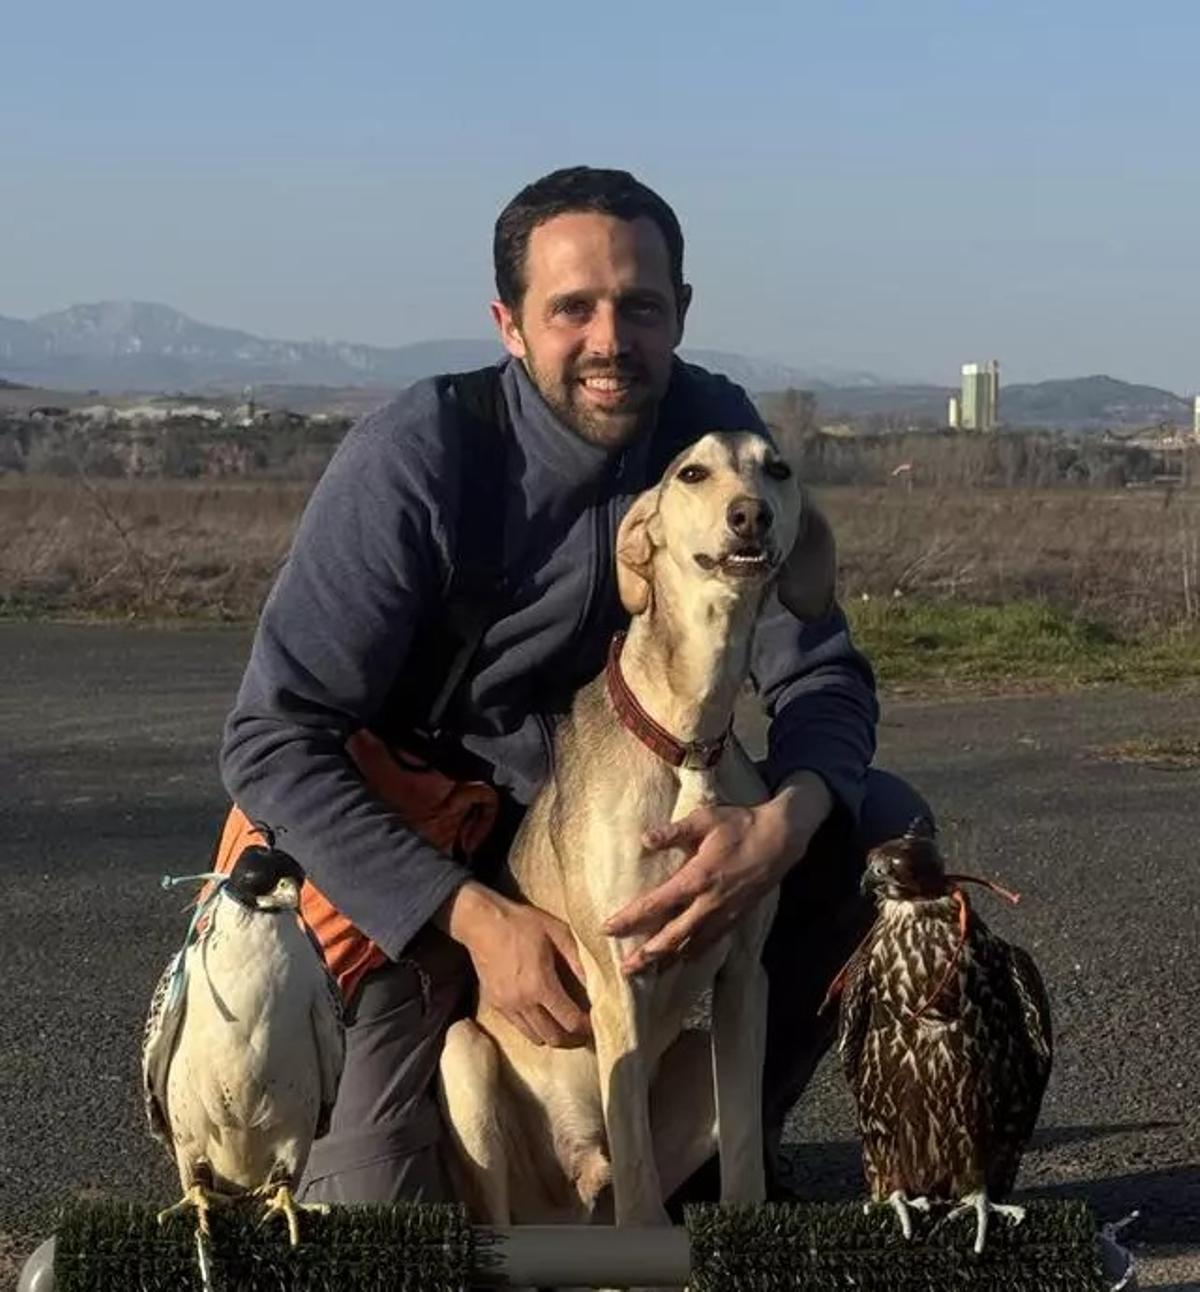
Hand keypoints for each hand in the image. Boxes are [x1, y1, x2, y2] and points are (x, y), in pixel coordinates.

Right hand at [437, 882, 590, 1047]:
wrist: (481, 922)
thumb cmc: (521, 923)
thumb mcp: (557, 933)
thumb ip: (578, 960)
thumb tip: (597, 983)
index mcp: (540, 985)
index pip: (570, 1020)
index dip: (586, 1027)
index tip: (595, 1023)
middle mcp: (523, 1002)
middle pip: (554, 1037)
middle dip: (573, 1038)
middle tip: (584, 1030)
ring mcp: (507, 1006)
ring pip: (535, 1037)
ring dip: (554, 1036)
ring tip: (565, 1026)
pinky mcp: (495, 1005)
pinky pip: (519, 1028)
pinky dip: (535, 1029)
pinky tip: (543, 1016)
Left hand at [603, 772, 832, 975]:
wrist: (781, 839)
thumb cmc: (740, 825)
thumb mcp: (705, 819)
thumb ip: (673, 831)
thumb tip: (644, 839)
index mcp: (696, 878)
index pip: (656, 904)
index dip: (630, 919)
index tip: (607, 929)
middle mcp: (709, 903)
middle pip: (671, 937)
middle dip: (646, 956)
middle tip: (625, 970)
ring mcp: (724, 914)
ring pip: (692, 946)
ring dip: (668, 961)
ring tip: (648, 975)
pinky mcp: (737, 918)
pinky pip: (711, 943)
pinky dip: (694, 954)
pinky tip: (683, 960)